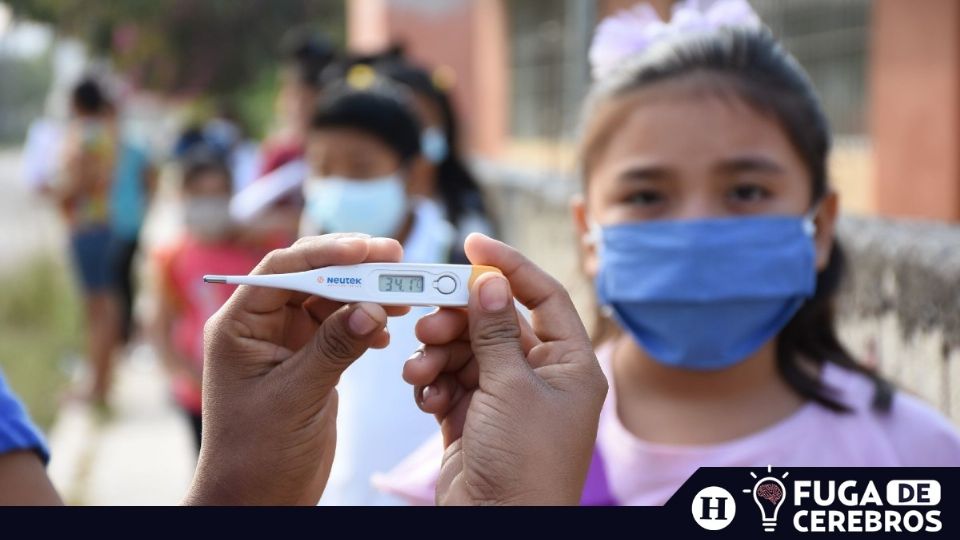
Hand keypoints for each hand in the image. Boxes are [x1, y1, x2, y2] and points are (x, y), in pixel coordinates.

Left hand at [183, 233, 408, 504]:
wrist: (256, 500)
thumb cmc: (257, 454)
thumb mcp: (296, 398)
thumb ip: (333, 349)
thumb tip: (371, 306)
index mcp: (239, 327)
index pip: (282, 270)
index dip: (326, 254)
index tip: (368, 249)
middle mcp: (260, 328)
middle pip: (309, 277)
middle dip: (353, 267)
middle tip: (396, 259)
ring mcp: (285, 343)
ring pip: (329, 300)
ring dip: (365, 294)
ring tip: (402, 297)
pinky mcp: (308, 361)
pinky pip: (339, 327)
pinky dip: (363, 324)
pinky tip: (384, 333)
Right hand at [403, 234, 607, 504]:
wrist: (497, 528)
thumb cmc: (524, 463)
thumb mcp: (511, 388)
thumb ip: (494, 330)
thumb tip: (488, 277)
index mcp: (570, 365)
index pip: (544, 297)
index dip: (510, 266)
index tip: (472, 243)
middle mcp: (539, 378)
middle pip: (494, 324)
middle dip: (459, 320)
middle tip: (430, 321)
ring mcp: (504, 399)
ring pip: (465, 352)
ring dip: (438, 354)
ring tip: (420, 368)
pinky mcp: (471, 419)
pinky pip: (448, 382)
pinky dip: (432, 383)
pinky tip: (425, 396)